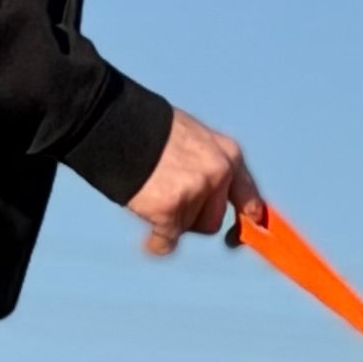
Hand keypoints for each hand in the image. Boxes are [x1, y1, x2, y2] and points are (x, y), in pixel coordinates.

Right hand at [128, 109, 262, 255]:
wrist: (112, 118)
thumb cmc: (149, 127)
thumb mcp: (193, 137)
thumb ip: (212, 166)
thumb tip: (238, 206)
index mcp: (227, 154)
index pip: (249, 197)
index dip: (250, 216)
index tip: (250, 225)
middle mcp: (217, 173)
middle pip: (214, 220)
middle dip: (192, 215)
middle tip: (166, 193)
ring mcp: (195, 191)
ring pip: (192, 228)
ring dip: (173, 221)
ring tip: (151, 192)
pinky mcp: (170, 209)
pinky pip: (168, 241)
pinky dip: (158, 243)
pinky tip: (150, 240)